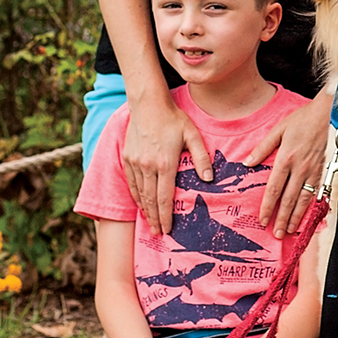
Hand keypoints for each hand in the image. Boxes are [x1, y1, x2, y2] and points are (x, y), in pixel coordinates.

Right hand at [121, 99, 211, 235]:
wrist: (148, 105)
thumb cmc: (174, 119)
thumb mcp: (193, 135)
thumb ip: (201, 158)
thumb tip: (209, 178)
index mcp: (165, 163)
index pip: (165, 197)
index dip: (166, 216)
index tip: (167, 229)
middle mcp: (147, 166)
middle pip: (151, 199)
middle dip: (155, 219)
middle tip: (158, 233)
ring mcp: (135, 163)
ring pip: (140, 193)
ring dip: (145, 210)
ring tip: (150, 223)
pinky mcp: (127, 158)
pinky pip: (131, 182)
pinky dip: (136, 196)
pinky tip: (140, 203)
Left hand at [245, 93, 333, 237]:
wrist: (327, 114)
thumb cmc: (302, 120)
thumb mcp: (278, 129)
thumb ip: (263, 147)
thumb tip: (247, 162)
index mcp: (286, 158)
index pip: (275, 189)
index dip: (268, 206)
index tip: (263, 219)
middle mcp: (300, 168)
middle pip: (289, 199)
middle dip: (282, 218)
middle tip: (277, 234)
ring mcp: (313, 171)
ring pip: (304, 200)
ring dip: (296, 217)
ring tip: (290, 230)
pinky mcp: (323, 171)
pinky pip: (316, 193)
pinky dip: (311, 207)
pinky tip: (306, 215)